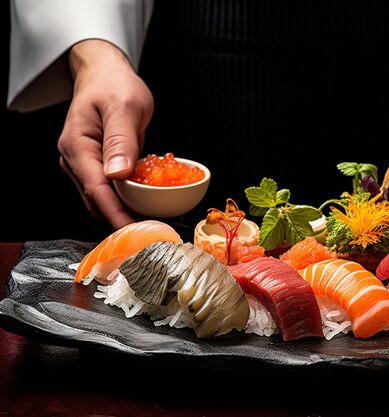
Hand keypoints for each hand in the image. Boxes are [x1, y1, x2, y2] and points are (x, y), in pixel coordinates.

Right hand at [57, 39, 153, 228]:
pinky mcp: (96, 166)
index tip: (135, 232)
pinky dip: (126, 200)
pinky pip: (110, 189)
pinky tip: (146, 204)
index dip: (116, 214)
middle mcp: (75, 159)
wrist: (105, 75)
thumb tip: (117, 174)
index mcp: (77, 145)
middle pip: (97, 200)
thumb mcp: (124, 107)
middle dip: (122, 219)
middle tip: (152, 232)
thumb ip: (121, 140)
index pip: (96, 190)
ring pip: (103, 198)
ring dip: (125, 212)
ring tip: (152, 222)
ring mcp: (83, 164)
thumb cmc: (114, 85)